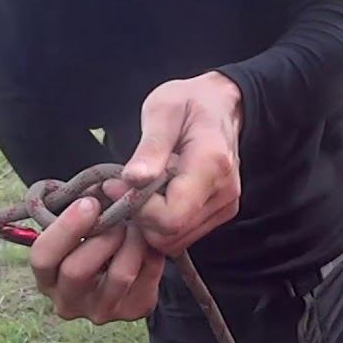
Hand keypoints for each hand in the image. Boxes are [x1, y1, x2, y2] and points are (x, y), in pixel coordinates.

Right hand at [30, 196, 165, 323]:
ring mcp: (101, 311)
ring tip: (134, 226)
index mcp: (46, 280)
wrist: (121, 264)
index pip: (42, 258)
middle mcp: (69, 303)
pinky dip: (151, 252)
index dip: (65, 228)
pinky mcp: (133, 311)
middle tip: (118, 215)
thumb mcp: (76, 228)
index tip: (89, 203)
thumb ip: (78, 212)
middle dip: (102, 235)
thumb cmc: (91, 239)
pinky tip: (146, 242)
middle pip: (77, 270)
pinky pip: (147, 276)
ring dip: (131, 241)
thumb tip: (95, 192)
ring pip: (119, 274)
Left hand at [120, 71, 242, 255]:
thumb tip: (133, 179)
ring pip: (175, 241)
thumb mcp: (162, 111)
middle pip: (171, 234)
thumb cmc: (189, 101)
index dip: (137, 209)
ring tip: (140, 189)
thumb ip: (151, 147)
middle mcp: (224, 192)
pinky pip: (183, 235)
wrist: (221, 103)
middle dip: (139, 217)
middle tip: (123, 187)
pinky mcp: (220, 212)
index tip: (116, 184)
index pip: (171, 216)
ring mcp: (225, 205)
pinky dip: (162, 224)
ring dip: (149, 222)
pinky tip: (155, 196)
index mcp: (212, 164)